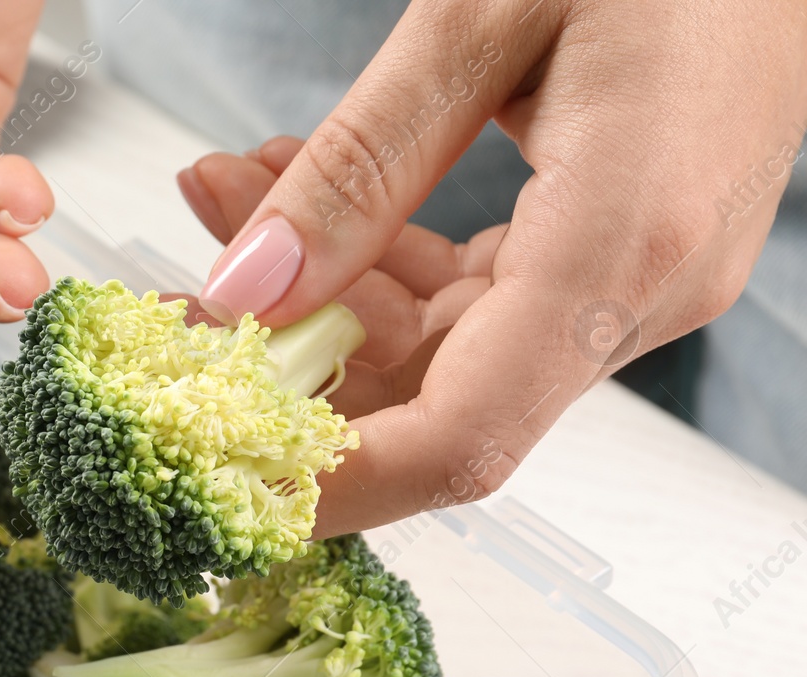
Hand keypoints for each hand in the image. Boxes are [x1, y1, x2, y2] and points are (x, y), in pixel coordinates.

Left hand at [193, 0, 806, 536]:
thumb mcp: (484, 15)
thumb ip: (361, 166)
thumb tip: (249, 290)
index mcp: (624, 242)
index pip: (459, 441)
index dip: (332, 482)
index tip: (220, 469)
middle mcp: (644, 286)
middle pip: (432, 398)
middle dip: (289, 359)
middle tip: (180, 298)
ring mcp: (637, 271)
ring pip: (440, 343)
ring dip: (322, 285)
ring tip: (229, 193)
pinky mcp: (619, 244)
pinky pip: (477, 293)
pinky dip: (382, 254)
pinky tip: (305, 189)